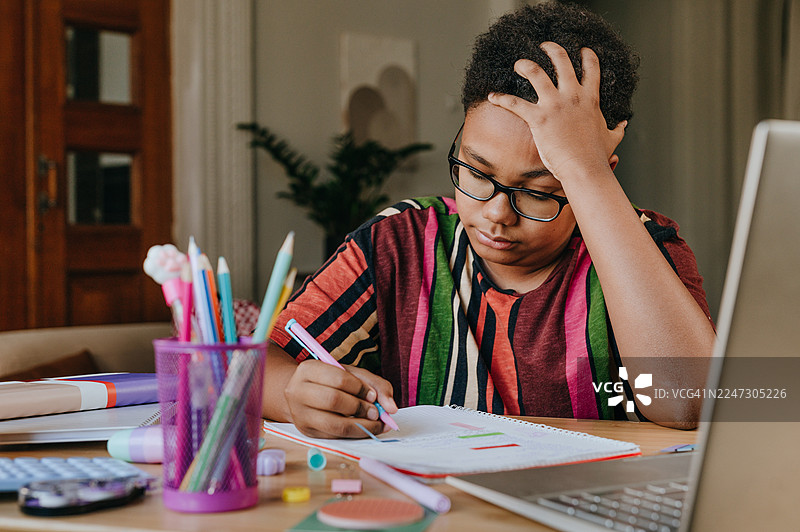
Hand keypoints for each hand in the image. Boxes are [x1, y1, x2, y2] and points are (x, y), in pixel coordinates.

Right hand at [283, 360, 397, 438]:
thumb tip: (392, 408)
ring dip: (361, 426)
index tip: (373, 396)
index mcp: (308, 369)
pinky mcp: (306, 432)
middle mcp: (298, 391)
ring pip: (334, 424)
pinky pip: (335, 437)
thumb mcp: (351, 374)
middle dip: (360, 408)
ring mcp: (300, 414)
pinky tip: (365, 429)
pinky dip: (355, 434)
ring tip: (374, 422)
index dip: (360, 388)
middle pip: (334, 401)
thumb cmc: (331, 381)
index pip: (339, 379)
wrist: (303, 394)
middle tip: (376, 412)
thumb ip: (376, 385)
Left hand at [487, 42, 625, 181]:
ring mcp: (555, 105)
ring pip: (536, 73)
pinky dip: (501, 98)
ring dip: (525, 65)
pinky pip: (515, 103)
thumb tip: (625, 124)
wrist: (585, 168)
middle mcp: (572, 96)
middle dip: (551, 49)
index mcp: (590, 99)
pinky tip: (492, 96)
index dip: (587, 56)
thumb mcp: (613, 139)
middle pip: (561, 61)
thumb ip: (618, 129)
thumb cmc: (597, 156)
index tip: (582, 49)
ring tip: (518, 63)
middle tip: (543, 46)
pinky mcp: (539, 118)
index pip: (591, 68)